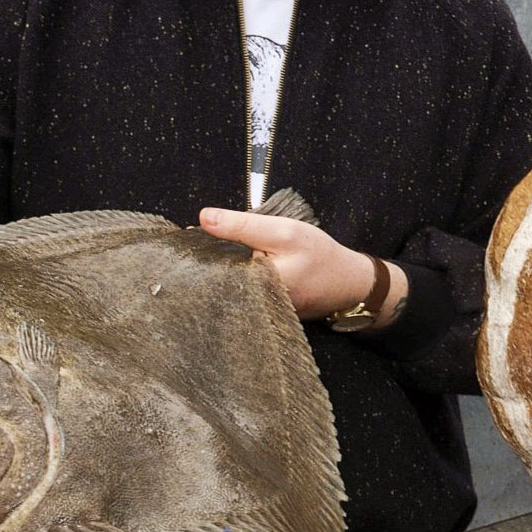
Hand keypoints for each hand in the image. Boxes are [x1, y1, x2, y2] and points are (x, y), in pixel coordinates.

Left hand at [198, 207, 405, 322]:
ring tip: (205, 255)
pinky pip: (237, 294)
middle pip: (214, 284)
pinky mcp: (260, 312)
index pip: (210, 273)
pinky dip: (231, 279)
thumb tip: (203, 218)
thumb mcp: (284, 231)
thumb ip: (243, 225)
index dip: (196, 253)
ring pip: (225, 289)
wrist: (349, 284)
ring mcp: (255, 313)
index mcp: (254, 288)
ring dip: (216, 271)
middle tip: (190, 244)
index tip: (183, 238)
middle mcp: (251, 307)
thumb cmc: (320, 257)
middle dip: (203, 264)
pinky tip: (226, 267)